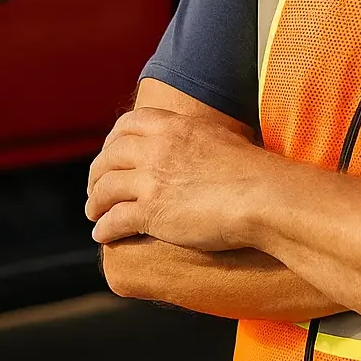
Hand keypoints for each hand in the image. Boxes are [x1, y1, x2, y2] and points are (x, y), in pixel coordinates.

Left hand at [86, 107, 273, 249]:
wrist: (265, 197)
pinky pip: (114, 220)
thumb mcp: (219, 138)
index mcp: (173, 126)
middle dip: (97, 174)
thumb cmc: (254, 172)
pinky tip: (102, 236)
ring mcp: (152, 180)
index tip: (109, 155)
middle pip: (109, 156)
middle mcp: (157, 148)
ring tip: (94, 213)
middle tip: (96, 188)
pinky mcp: (152, 212)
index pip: (127, 125)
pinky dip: (104, 228)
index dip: (112, 141)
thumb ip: (195, 139)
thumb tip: (195, 147)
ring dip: (95, 203)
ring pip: (105, 188)